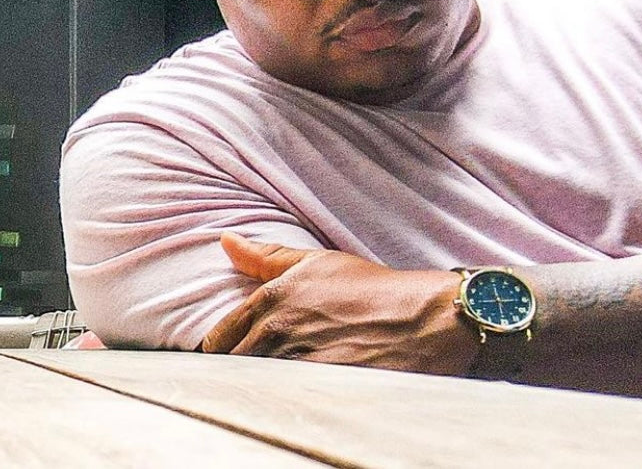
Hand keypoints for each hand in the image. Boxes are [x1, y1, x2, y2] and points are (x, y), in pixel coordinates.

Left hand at [200, 232, 474, 374]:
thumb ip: (266, 256)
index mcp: (272, 297)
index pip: (222, 335)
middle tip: (245, 376)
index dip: (221, 348)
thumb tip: (226, 240)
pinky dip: (276, 400)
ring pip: (253, 383)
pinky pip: (279, 399)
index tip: (229, 355)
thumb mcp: (316, 262)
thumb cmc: (372, 288)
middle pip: (232, 364)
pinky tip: (288, 401)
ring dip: (254, 386)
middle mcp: (277, 329)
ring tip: (267, 388)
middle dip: (236, 369)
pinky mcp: (315, 387)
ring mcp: (295, 360)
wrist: (420, 319)